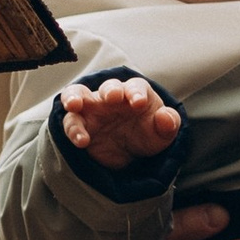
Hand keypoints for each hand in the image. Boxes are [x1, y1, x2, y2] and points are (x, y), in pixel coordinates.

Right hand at [59, 75, 181, 170]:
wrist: (131, 154)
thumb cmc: (148, 133)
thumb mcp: (163, 133)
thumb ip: (168, 123)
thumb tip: (165, 117)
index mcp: (135, 93)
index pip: (135, 87)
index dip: (136, 93)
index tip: (139, 104)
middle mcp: (112, 97)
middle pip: (108, 86)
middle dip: (110, 90)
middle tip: (112, 97)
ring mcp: (93, 109)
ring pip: (78, 94)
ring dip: (74, 97)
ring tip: (74, 105)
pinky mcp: (80, 125)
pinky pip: (71, 122)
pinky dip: (73, 129)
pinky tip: (81, 141)